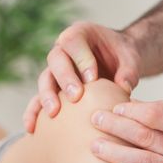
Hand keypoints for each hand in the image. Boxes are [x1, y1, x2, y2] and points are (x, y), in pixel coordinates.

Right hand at [23, 22, 140, 132]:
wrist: (117, 62)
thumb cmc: (122, 57)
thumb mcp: (131, 58)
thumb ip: (129, 70)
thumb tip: (124, 88)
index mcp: (79, 34)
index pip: (73, 42)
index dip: (80, 59)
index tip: (92, 78)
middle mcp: (62, 50)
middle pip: (55, 60)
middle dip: (64, 78)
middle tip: (75, 96)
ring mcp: (54, 70)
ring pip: (45, 79)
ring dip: (47, 96)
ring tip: (53, 113)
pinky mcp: (52, 88)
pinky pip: (38, 99)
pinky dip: (33, 113)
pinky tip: (32, 128)